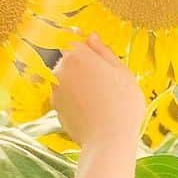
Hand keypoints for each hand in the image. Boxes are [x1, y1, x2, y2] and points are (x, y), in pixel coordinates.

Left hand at [50, 35, 146, 149]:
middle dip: (84, 68)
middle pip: (69, 61)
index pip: (74, 40)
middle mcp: (60, 69)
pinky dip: (76, 101)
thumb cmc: (122, 104)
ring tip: (100, 101)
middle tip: (106, 85)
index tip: (99, 61)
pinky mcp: (55, 108)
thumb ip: (104, 51)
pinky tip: (92, 111)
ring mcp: (55, 89)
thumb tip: (91, 37)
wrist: (108, 140)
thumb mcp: (122, 72)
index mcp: (77, 55)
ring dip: (79, 85)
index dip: (87, 50)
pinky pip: (66, 97)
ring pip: (67, 80)